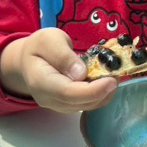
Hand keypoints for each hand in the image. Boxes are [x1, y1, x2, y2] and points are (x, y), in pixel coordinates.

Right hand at [0, 29, 116, 113]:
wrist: (28, 60)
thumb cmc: (39, 47)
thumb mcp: (48, 40)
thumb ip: (62, 55)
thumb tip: (81, 73)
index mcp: (40, 81)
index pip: (68, 93)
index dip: (92, 90)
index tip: (111, 80)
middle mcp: (48, 99)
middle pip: (80, 103)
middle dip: (103, 91)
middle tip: (118, 73)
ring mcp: (58, 105)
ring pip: (86, 106)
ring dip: (104, 93)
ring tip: (114, 75)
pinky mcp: (67, 105)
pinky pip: (87, 104)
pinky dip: (101, 94)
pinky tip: (106, 80)